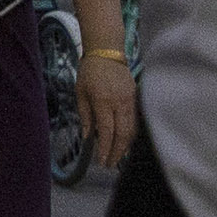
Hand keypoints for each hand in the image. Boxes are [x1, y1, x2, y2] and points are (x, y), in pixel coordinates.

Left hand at [77, 47, 138, 168]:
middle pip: (122, 134)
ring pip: (132, 129)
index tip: (101, 161)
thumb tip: (87, 138)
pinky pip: (135, 121)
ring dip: (125, 146)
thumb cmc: (90, 72)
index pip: (106, 131)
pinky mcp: (136, 97)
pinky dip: (131, 134)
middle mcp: (119, 101)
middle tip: (110, 164)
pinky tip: (125, 142)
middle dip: (117, 152)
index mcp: (103, 100)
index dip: (105, 149)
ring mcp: (130, 100)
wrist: (107, 52)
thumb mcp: (80, 93)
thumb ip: (85, 116)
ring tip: (117, 157)